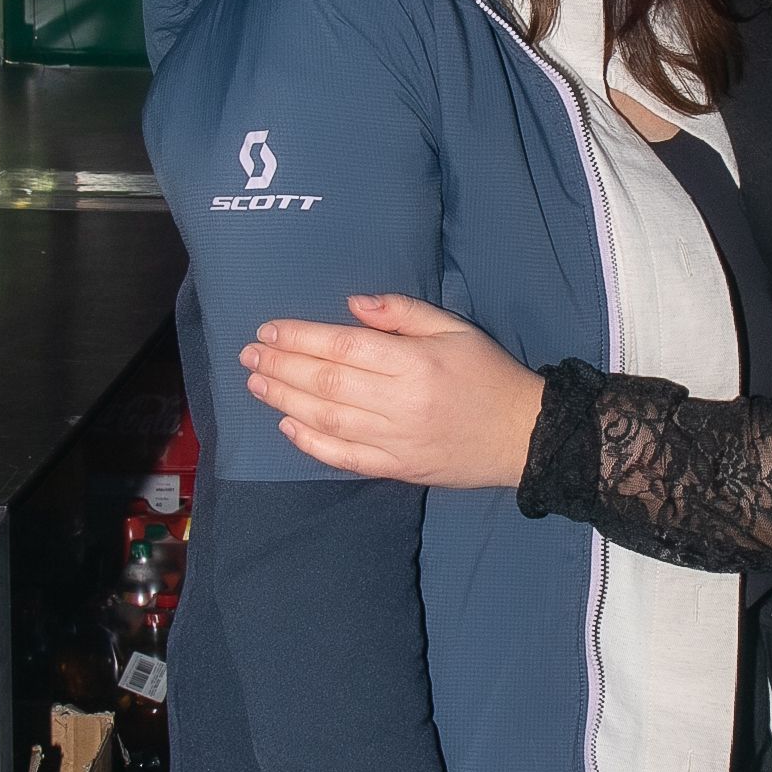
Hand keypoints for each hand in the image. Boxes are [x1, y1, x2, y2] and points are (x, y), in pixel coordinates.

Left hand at [241, 294, 544, 487]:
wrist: (523, 436)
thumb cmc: (488, 374)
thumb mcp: (454, 329)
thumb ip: (403, 312)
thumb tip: (352, 304)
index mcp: (415, 362)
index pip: (344, 346)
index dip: (300, 338)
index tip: (268, 330)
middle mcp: (400, 402)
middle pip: (327, 382)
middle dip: (282, 366)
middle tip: (248, 355)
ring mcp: (396, 439)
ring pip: (328, 419)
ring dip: (286, 400)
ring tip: (256, 384)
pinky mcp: (396, 468)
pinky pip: (345, 457)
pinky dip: (312, 443)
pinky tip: (288, 426)